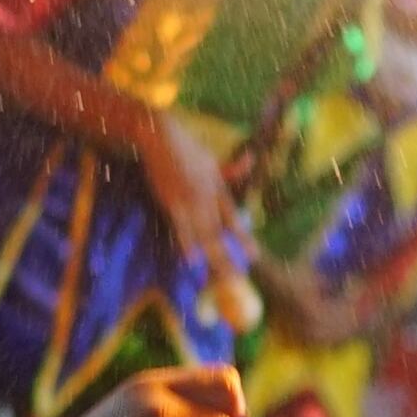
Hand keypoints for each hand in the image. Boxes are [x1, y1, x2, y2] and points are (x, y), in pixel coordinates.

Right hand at [139, 112, 258, 320]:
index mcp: (218, 188)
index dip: (243, 238)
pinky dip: (186, 244)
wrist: (161, 138)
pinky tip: (192, 261)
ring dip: (214, 258)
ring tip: (222, 277)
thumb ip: (231, 169)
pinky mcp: (172, 202)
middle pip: (220, 234)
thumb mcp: (212, 158)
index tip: (254, 256)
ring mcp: (190, 202)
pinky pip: (181, 228)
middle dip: (229, 258)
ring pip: (204, 236)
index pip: (232, 219)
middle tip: (238, 279)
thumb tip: (252, 160)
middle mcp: (208, 198)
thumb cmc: (185, 148)